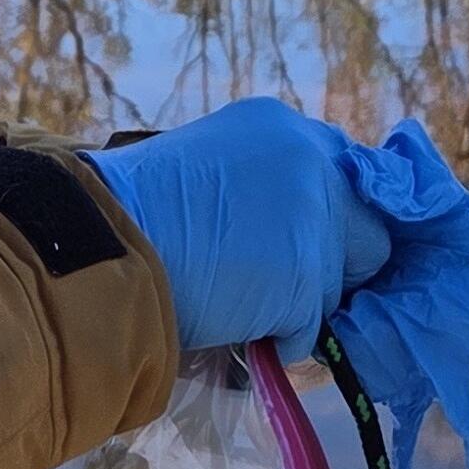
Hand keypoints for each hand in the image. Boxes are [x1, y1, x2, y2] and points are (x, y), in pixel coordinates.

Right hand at [86, 99, 389, 360]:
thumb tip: (291, 231)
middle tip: (282, 283)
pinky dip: (277, 342)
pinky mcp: (306, 279)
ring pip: (339, 286)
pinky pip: (310, 333)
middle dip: (335, 264)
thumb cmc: (132, 213)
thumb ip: (260, 185)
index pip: (349, 172)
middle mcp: (309, 161)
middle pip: (367, 230)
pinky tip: (235, 326)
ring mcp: (314, 219)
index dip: (332, 216)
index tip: (312, 244)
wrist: (100, 243)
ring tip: (238, 302)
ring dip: (299, 306)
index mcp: (280, 126)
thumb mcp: (207, 172)